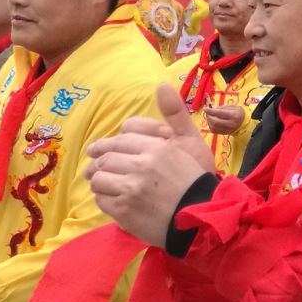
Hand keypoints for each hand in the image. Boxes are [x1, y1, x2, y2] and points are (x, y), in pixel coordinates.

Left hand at [85, 84, 214, 246]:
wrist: (202, 217)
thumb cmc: (197, 178)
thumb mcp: (191, 140)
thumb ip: (175, 113)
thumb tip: (161, 84)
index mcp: (155, 147)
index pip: (120, 139)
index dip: (111, 144)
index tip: (107, 150)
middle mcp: (141, 166)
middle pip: (105, 158)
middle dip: (100, 162)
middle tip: (99, 168)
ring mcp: (130, 189)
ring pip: (99, 178)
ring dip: (100, 181)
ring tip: (108, 184)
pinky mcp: (123, 212)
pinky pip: (101, 200)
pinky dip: (104, 199)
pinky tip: (115, 199)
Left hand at [201, 104, 245, 134]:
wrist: (244, 122)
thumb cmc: (238, 112)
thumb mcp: (232, 107)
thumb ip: (221, 108)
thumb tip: (211, 109)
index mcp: (234, 115)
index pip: (220, 113)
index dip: (211, 111)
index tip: (205, 108)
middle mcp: (231, 124)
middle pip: (215, 122)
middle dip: (209, 117)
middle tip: (207, 113)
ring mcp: (228, 130)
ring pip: (213, 127)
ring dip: (209, 122)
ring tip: (209, 117)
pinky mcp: (225, 134)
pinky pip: (214, 131)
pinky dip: (210, 126)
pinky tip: (212, 122)